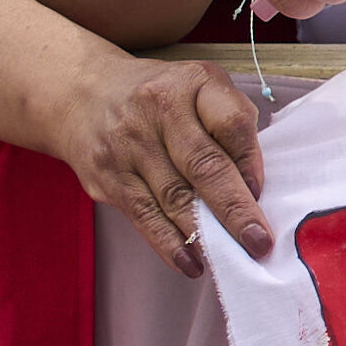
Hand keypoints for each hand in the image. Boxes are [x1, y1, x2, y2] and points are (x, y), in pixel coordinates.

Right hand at [48, 44, 279, 266]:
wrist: (82, 94)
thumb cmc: (160, 96)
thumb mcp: (201, 87)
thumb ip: (231, 125)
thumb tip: (253, 184)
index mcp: (192, 83)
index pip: (231, 123)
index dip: (250, 161)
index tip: (263, 193)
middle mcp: (158, 110)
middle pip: (203, 165)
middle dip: (235, 209)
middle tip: (259, 241)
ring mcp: (128, 146)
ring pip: (173, 196)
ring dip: (206, 233)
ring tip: (234, 257)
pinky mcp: (107, 177)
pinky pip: (144, 215)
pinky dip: (169, 243)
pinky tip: (191, 262)